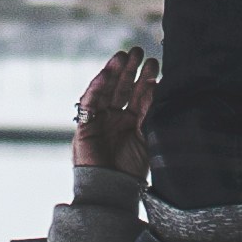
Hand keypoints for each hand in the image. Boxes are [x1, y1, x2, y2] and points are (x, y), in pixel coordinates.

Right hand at [72, 44, 159, 179]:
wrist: (112, 190)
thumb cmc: (131, 170)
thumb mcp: (146, 138)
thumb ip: (149, 113)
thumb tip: (156, 87)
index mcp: (132, 123)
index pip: (139, 96)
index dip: (145, 80)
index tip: (154, 65)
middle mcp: (115, 119)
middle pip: (122, 88)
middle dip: (130, 70)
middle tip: (139, 52)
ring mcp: (100, 120)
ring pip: (106, 91)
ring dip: (113, 72)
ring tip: (124, 55)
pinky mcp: (85, 125)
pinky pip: (89, 102)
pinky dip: (96, 86)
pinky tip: (106, 73)